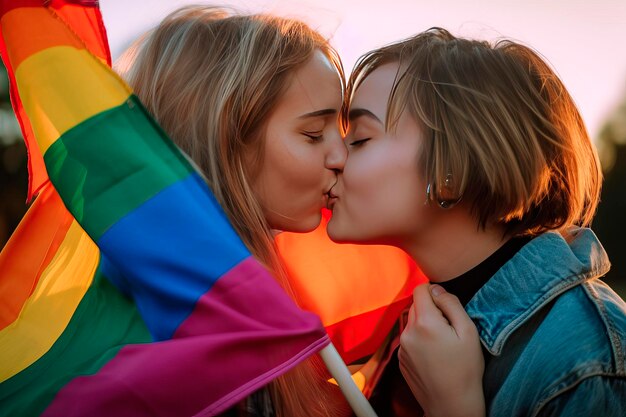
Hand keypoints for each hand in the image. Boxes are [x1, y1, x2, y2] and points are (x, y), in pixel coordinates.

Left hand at [398, 284, 484, 416]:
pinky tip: (434, 356)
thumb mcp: (468, 331)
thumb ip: (451, 304)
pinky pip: (409, 339)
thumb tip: (437, 289)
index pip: (420, 290)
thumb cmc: (465, 370)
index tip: (446, 305)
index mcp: (425, 322)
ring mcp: (402, 347)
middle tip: (449, 329)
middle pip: (416, 306)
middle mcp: (408, 332)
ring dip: (424, 326)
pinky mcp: (401, 359)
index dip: (434, 292)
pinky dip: (420, 340)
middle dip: (431, 310)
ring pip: (412, 323)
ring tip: (442, 345)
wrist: (452, 404)